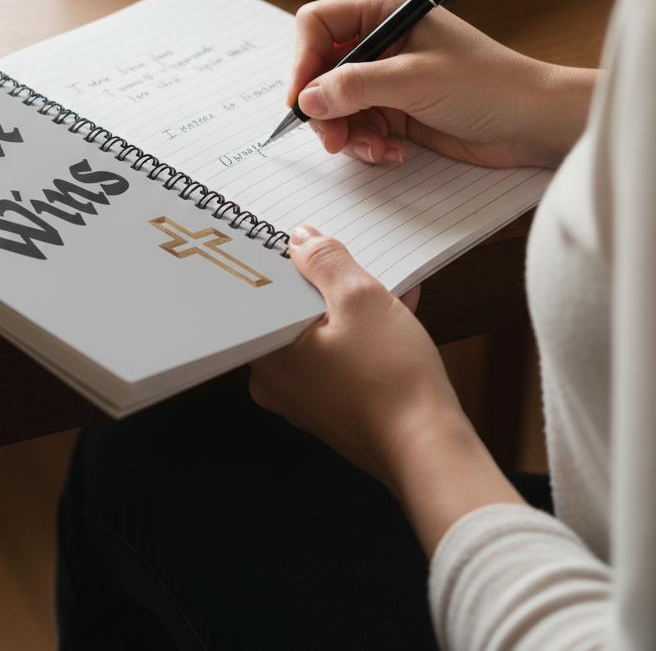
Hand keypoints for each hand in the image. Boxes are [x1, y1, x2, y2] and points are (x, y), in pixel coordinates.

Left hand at [249, 225, 524, 556]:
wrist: (430, 451)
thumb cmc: (393, 383)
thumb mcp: (361, 298)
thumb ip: (325, 261)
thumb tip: (303, 241)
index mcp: (267, 354)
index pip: (263, 292)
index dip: (291, 262)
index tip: (314, 248)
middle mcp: (274, 381)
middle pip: (293, 312)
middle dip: (330, 285)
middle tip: (360, 270)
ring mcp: (303, 399)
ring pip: (320, 335)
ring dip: (353, 309)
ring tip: (392, 293)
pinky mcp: (332, 409)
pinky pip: (338, 358)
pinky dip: (361, 337)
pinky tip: (396, 319)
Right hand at [288, 0, 596, 168]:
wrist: (533, 122)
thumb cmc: (488, 85)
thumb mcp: (413, 81)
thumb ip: (354, 88)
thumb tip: (306, 100)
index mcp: (385, 10)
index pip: (317, 25)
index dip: (302, 62)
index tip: (300, 101)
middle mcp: (382, 39)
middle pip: (321, 70)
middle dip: (325, 108)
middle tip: (333, 139)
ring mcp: (388, 76)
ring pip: (337, 105)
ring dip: (348, 133)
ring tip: (375, 150)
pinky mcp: (398, 109)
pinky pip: (360, 127)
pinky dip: (369, 144)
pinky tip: (393, 153)